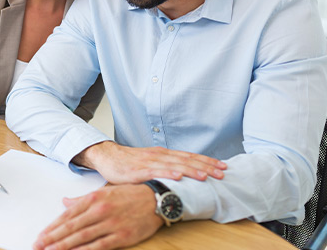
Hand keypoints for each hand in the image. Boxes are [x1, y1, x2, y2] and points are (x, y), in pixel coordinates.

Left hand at [34, 184, 161, 249]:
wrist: (157, 197)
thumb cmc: (130, 194)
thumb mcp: (104, 191)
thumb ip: (82, 199)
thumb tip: (65, 202)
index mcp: (93, 198)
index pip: (67, 215)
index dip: (52, 227)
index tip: (40, 236)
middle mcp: (99, 209)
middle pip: (71, 227)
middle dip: (52, 238)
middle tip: (37, 246)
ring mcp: (110, 223)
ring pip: (82, 237)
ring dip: (63, 245)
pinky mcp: (122, 235)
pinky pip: (100, 245)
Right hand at [73, 141, 226, 183]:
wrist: (107, 156)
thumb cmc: (128, 162)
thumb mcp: (151, 163)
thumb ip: (166, 167)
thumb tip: (185, 175)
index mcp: (163, 154)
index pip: (189, 156)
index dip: (206, 161)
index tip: (222, 166)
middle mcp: (159, 155)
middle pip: (186, 160)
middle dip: (206, 166)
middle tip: (222, 172)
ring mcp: (149, 162)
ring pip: (174, 165)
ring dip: (191, 170)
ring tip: (206, 175)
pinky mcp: (138, 170)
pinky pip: (155, 171)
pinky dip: (168, 172)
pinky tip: (178, 176)